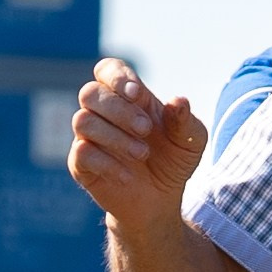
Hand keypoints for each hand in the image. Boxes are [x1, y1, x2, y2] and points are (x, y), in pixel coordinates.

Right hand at [69, 58, 207, 232]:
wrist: (160, 201)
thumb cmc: (174, 161)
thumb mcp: (190, 141)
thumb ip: (185, 121)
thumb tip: (179, 101)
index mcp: (129, 98)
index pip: (108, 70)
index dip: (117, 76)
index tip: (136, 94)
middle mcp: (104, 112)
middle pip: (90, 92)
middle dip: (119, 110)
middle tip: (146, 130)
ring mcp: (89, 137)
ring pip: (82, 120)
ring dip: (114, 137)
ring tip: (142, 154)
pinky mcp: (80, 163)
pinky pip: (82, 153)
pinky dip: (108, 164)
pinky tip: (128, 176)